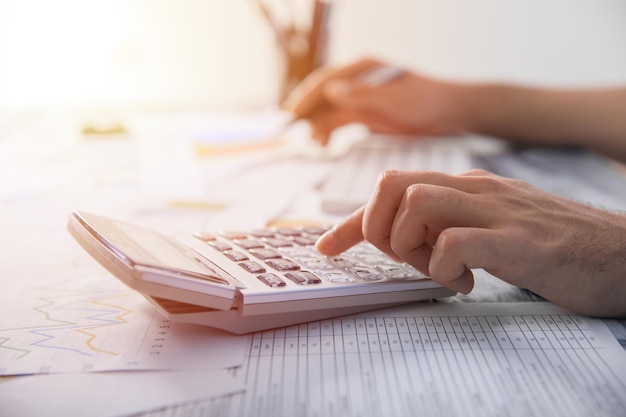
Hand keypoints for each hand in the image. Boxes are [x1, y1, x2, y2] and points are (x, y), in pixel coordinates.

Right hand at [284, 58, 467, 144]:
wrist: (451, 113)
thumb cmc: (426, 103)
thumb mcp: (393, 102)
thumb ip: (360, 97)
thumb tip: (330, 90)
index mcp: (364, 69)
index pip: (325, 81)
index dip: (305, 99)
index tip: (290, 117)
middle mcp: (360, 80)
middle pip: (323, 94)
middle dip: (306, 112)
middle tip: (289, 131)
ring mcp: (364, 96)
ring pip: (330, 109)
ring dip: (317, 124)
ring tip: (310, 142)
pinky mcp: (369, 112)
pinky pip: (341, 119)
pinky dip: (330, 130)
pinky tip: (324, 142)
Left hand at [316, 169, 625, 316]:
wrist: (621, 254)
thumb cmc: (551, 245)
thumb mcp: (491, 228)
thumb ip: (452, 226)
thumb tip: (410, 242)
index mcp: (467, 187)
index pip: (392, 189)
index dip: (351, 222)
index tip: (327, 247)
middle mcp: (476, 189)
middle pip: (393, 184)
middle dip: (377, 227)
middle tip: (405, 258)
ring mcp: (497, 210)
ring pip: (416, 203)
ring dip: (409, 243)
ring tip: (439, 269)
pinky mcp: (518, 240)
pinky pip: (455, 242)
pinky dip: (444, 266)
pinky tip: (466, 282)